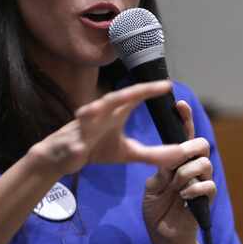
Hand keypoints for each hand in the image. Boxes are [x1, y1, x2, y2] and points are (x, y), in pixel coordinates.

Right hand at [28, 81, 187, 177]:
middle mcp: (100, 112)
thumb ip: (151, 153)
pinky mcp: (71, 142)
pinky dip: (77, 142)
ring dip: (97, 109)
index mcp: (114, 112)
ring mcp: (84, 126)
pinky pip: (74, 142)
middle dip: (134, 92)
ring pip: (91, 112)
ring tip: (108, 103)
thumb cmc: (95, 148)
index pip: (134, 97)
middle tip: (152, 87)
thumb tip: (178, 155)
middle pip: (117, 98)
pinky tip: (81, 140)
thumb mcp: (127, 153)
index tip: (168, 86)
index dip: (149, 90)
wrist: (63, 157)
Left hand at [142, 100, 216, 243]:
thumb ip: (162, 170)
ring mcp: (201, 183)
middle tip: (178, 160)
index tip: (179, 104)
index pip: (184, 136)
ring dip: (187, 173)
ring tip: (176, 186)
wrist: (164, 237)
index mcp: (177, 162)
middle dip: (191, 148)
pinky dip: (194, 188)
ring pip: (205, 163)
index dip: (184, 119)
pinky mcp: (207, 199)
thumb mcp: (153, 187)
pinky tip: (183, 196)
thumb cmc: (157, 211)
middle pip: (202, 145)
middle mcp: (192, 169)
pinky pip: (208, 185)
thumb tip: (170, 158)